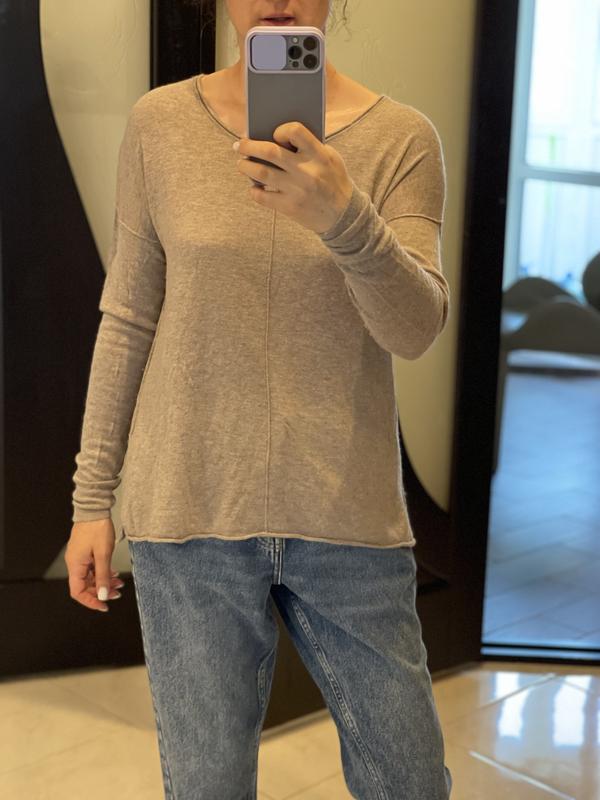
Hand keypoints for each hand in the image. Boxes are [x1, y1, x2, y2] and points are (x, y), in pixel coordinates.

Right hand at [64, 518, 124, 611]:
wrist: (95, 509)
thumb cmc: (97, 528)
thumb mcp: (103, 554)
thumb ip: (103, 576)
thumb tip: (102, 595)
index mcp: (75, 565)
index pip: (78, 592)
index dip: (90, 601)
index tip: (104, 605)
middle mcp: (74, 563)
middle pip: (85, 586)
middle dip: (101, 591)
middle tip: (117, 593)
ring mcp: (79, 557)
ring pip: (90, 577)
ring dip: (104, 582)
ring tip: (119, 583)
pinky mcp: (85, 552)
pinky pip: (92, 568)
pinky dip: (103, 573)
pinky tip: (113, 572)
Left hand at [234, 121, 353, 234]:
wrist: (344, 216)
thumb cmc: (334, 181)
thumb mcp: (330, 158)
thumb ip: (310, 146)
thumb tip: (276, 136)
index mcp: (318, 155)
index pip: (295, 131)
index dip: (280, 129)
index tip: (272, 133)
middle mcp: (306, 171)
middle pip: (270, 152)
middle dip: (249, 146)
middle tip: (239, 145)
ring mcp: (296, 190)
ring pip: (261, 173)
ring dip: (245, 166)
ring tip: (242, 164)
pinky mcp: (289, 207)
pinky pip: (262, 197)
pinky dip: (253, 191)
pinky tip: (253, 187)